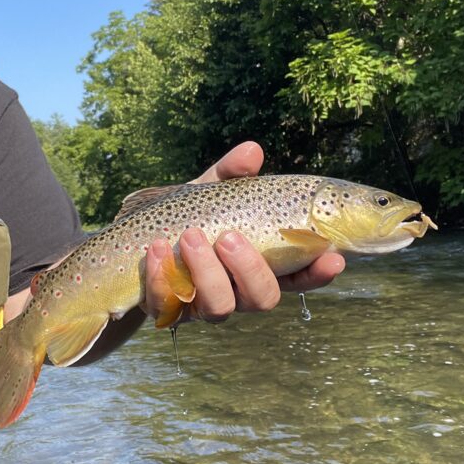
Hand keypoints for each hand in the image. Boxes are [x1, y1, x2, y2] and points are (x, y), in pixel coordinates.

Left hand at [143, 141, 345, 322]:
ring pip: (219, 307)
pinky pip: (169, 305)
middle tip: (229, 237)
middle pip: (262, 298)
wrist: (131, 246)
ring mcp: (202, 305)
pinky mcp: (167, 311)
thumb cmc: (183, 217)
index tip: (332, 258)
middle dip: (250, 269)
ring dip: (207, 271)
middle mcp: (236, 291)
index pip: (299, 276)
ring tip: (191, 236)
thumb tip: (252, 151)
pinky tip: (156, 249)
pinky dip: (162, 276)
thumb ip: (230, 175)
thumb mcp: (206, 192)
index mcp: (257, 263)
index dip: (318, 272)